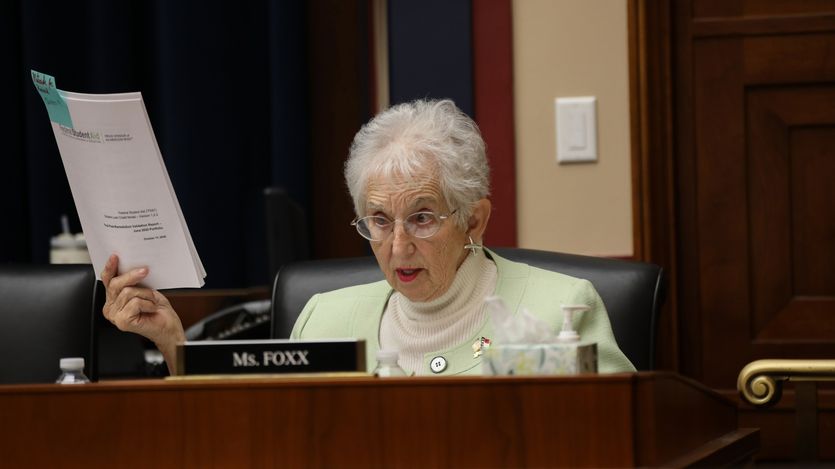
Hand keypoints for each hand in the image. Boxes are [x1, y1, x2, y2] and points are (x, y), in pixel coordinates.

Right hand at [101, 254, 184, 372]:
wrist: (169, 327)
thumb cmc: (157, 309)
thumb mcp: (144, 289)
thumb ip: (132, 281)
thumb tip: (129, 265)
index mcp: (113, 300)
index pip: (107, 281)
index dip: (110, 268)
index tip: (115, 256)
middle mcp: (110, 308)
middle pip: (116, 284)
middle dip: (132, 276)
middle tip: (145, 271)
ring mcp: (115, 316)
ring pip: (128, 292)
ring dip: (146, 294)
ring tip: (152, 301)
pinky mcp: (123, 321)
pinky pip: (135, 302)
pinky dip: (148, 303)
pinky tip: (152, 309)